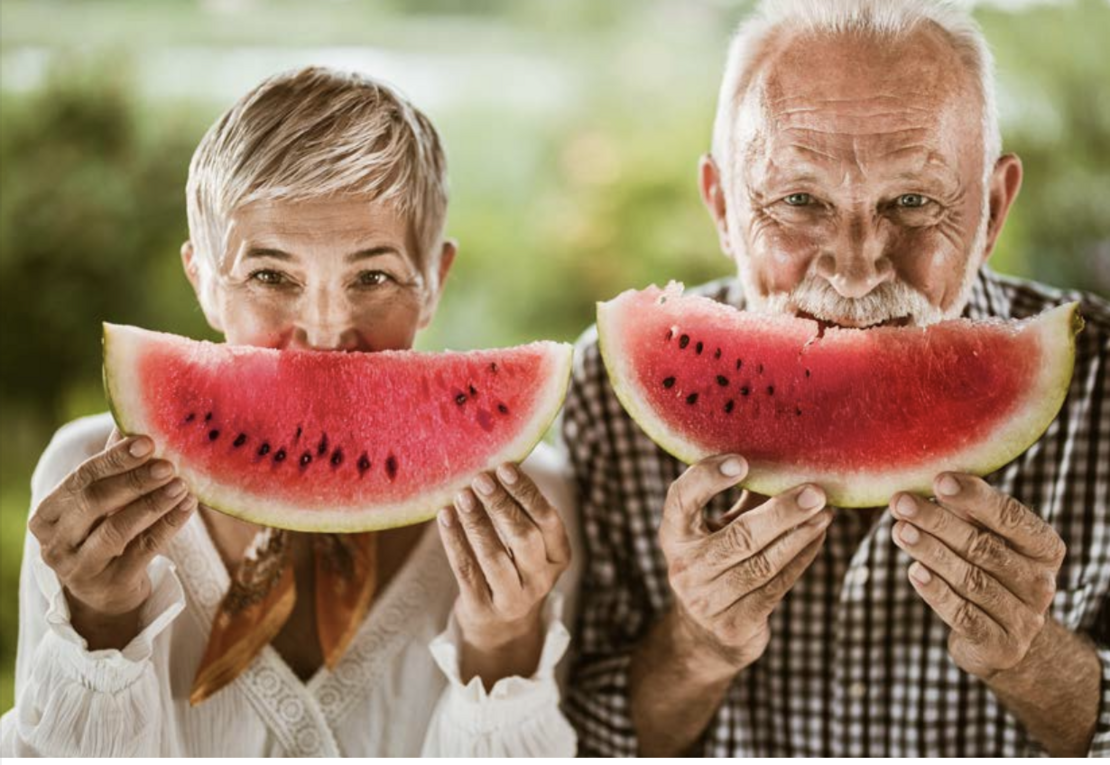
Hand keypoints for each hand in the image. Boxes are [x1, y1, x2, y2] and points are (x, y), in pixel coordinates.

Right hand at [28, 428, 197, 647]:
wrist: (106, 591)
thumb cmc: (102, 531)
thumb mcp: (100, 501)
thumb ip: (112, 463)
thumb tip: (134, 416)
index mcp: (47, 514)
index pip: (79, 479)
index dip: (113, 459)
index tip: (147, 441)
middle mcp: (56, 543)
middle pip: (94, 502)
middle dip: (134, 480)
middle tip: (169, 463)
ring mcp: (80, 568)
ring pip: (118, 529)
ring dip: (153, 503)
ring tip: (182, 484)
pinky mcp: (110, 585)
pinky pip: (144, 550)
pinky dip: (169, 525)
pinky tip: (188, 506)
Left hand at [436, 462, 570, 681]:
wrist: (502, 629)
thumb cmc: (515, 568)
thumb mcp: (531, 546)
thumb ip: (521, 512)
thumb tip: (495, 463)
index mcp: (559, 556)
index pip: (548, 520)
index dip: (527, 493)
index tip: (506, 467)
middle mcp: (541, 580)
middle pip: (522, 538)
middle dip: (500, 505)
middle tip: (480, 478)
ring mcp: (513, 599)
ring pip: (493, 556)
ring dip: (475, 522)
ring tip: (461, 494)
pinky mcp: (483, 609)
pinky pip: (466, 571)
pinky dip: (454, 542)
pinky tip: (444, 517)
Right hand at [659, 454, 830, 680]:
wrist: (703, 637)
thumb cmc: (717, 562)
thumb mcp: (718, 529)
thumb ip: (744, 497)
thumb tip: (786, 455)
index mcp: (674, 535)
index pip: (681, 500)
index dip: (707, 478)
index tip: (741, 460)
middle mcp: (685, 567)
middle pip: (738, 537)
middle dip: (781, 513)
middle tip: (815, 491)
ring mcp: (707, 600)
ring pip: (763, 563)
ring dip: (800, 535)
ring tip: (825, 512)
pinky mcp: (734, 624)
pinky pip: (777, 586)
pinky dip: (802, 558)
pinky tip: (818, 536)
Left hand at [890, 472, 1064, 679]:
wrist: (1005, 640)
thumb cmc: (988, 573)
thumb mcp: (988, 540)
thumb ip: (968, 515)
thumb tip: (931, 480)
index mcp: (1044, 549)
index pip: (1011, 517)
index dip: (975, 498)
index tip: (938, 480)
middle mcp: (1041, 583)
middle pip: (983, 546)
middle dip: (937, 522)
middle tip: (901, 502)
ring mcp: (1024, 618)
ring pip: (970, 579)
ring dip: (930, 552)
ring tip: (899, 530)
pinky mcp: (1001, 646)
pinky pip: (963, 614)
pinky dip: (936, 592)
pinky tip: (914, 571)